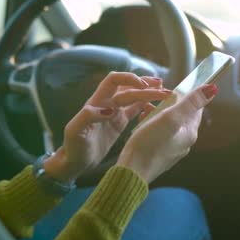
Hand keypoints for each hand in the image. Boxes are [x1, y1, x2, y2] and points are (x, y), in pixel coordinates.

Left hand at [44, 72, 173, 181]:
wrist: (75, 161)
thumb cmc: (74, 146)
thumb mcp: (75, 132)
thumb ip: (87, 117)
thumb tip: (109, 109)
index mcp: (97, 101)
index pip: (113, 80)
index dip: (129, 78)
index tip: (143, 86)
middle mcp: (106, 103)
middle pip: (129, 88)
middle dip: (147, 87)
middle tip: (165, 90)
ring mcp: (114, 112)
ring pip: (134, 96)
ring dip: (149, 93)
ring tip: (166, 94)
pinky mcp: (119, 122)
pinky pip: (135, 109)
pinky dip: (146, 107)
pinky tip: (156, 111)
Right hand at [117, 84, 217, 182]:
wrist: (132, 171)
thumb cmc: (150, 143)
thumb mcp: (170, 118)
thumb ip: (191, 103)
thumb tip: (213, 89)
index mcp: (189, 133)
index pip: (196, 109)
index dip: (189, 95)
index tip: (177, 87)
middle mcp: (184, 143)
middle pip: (182, 116)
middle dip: (172, 104)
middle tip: (159, 96)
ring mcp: (171, 149)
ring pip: (169, 125)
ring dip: (160, 114)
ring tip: (147, 108)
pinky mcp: (159, 153)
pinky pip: (160, 133)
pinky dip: (153, 124)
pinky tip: (143, 122)